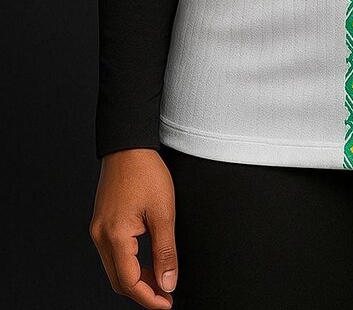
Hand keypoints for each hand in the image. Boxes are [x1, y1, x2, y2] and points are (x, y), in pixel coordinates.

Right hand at [89, 148, 177, 306]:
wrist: (128, 145)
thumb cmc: (145, 171)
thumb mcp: (163, 211)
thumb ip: (166, 251)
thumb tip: (168, 282)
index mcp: (115, 235)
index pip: (129, 282)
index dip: (149, 298)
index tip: (166, 304)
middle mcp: (101, 236)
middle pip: (118, 280)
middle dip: (142, 292)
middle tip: (165, 296)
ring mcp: (98, 229)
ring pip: (114, 269)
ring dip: (135, 279)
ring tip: (159, 280)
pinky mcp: (101, 223)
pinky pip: (112, 254)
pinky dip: (128, 264)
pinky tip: (146, 262)